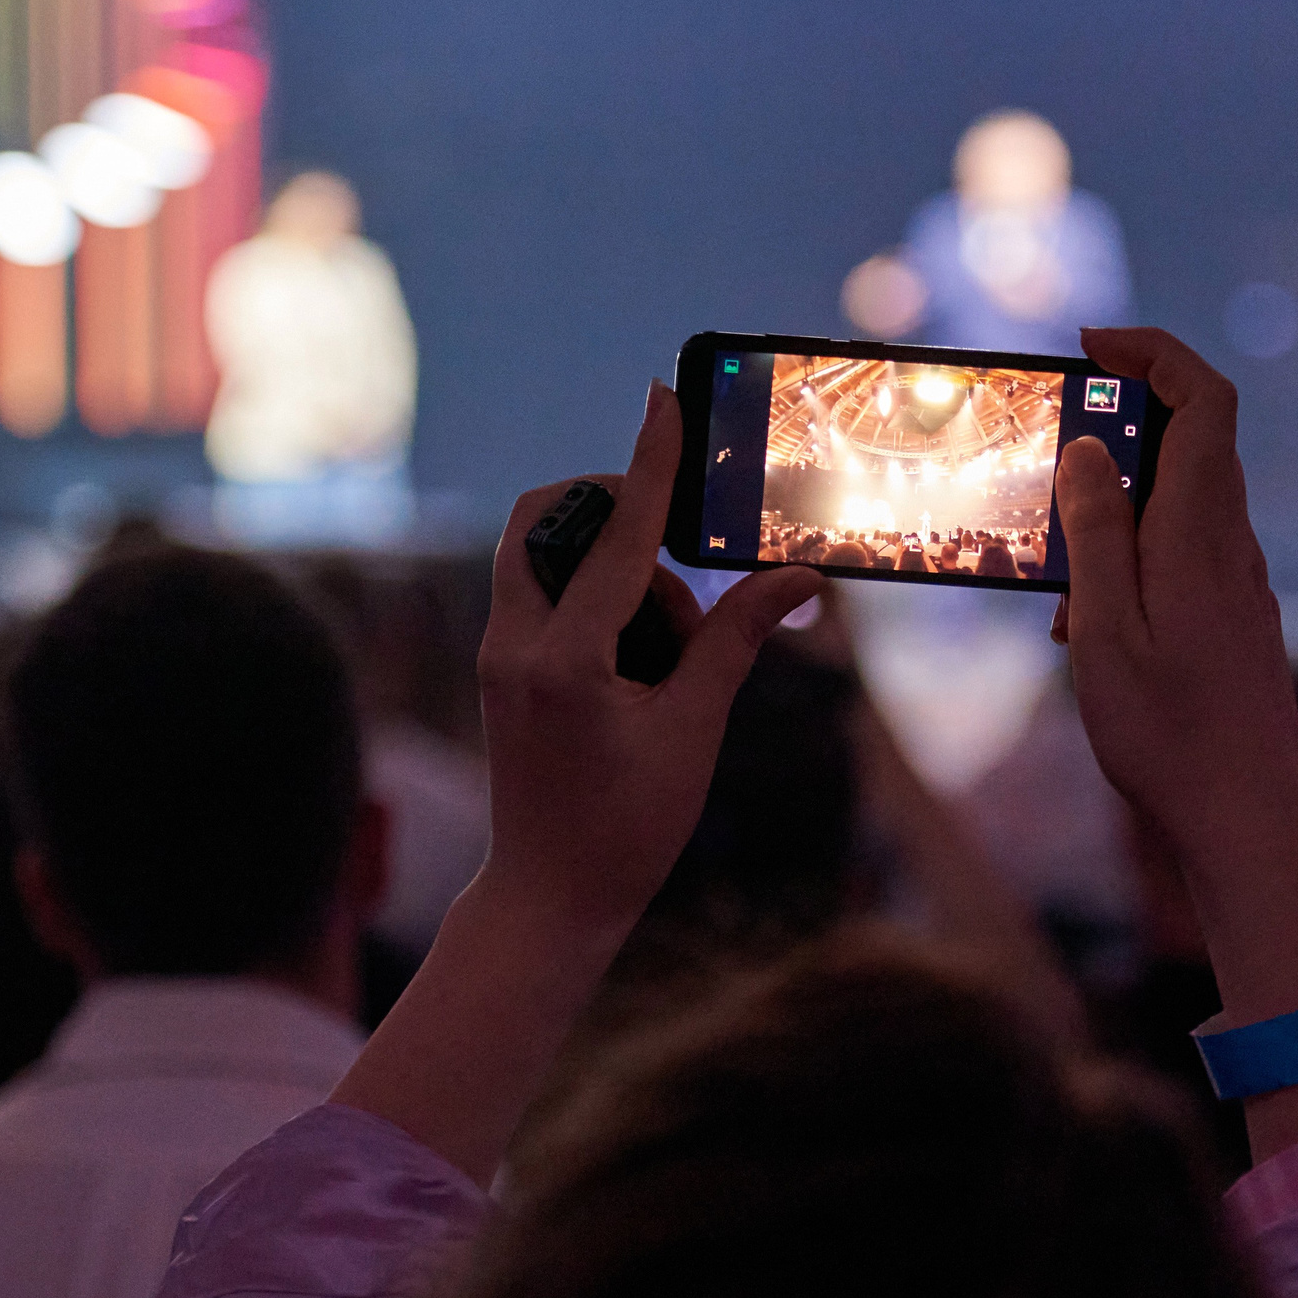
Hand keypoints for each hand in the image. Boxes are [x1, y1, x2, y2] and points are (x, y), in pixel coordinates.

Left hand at [479, 383, 820, 936]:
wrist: (549, 900)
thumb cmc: (625, 830)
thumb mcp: (694, 732)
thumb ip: (736, 642)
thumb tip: (800, 582)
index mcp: (564, 661)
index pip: (616, 535)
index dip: (650, 464)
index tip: (661, 398)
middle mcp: (514, 645)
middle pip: (550, 519)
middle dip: (619, 518)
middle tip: (678, 570)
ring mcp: (497, 655)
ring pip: (550, 557)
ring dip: (618, 576)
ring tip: (669, 657)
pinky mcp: (500, 667)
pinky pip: (545, 595)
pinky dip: (597, 604)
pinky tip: (642, 668)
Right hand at [1048, 328, 1297, 858]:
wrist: (1246, 821)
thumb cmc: (1171, 735)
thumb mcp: (1106, 629)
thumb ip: (1097, 532)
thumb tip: (1089, 448)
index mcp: (1200, 533)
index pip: (1204, 399)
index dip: (1153, 351)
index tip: (1090, 344)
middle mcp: (1230, 545)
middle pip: (1187, 441)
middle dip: (1112, 428)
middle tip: (1044, 458)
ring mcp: (1237, 582)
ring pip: (1174, 504)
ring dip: (1109, 512)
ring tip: (1054, 583)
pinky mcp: (1231, 618)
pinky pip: (1176, 556)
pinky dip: (1125, 563)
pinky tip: (1084, 628)